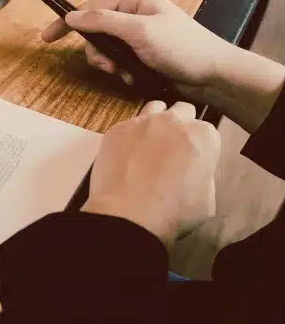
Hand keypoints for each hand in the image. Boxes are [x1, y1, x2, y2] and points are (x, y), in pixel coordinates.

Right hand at [41, 0, 225, 91]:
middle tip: (109, 66)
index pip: (91, 7)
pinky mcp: (142, 54)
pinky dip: (120, 71)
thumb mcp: (139, 31)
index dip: (68, 22)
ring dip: (110, 64)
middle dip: (98, 52)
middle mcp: (135, 14)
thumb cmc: (182, 48)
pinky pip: (118, 61)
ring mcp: (138, 35)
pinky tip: (132, 77)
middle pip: (95, 31)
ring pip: (105, 49)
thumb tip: (72, 15)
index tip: (47, 37)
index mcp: (135, 0)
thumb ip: (104, 21)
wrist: (212, 75)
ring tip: (124, 73)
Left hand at [82, 101, 220, 245]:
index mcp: (202, 135)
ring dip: (156, 121)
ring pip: (155, 108)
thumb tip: (192, 168)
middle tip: (172, 147)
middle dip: (180, 125)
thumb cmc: (174, 212)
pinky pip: (128, 124)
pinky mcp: (116, 129)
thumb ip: (203, 173)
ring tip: (150, 143)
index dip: (200, 145)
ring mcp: (142, 121)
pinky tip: (127, 152)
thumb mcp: (207, 198)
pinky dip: (130, 134)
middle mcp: (173, 120)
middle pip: (182, 111)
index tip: (193, 158)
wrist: (128, 214)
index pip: (207, 130)